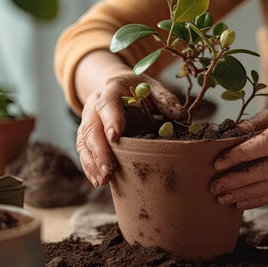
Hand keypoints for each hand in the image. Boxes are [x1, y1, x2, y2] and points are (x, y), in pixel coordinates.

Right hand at [76, 70, 186, 186]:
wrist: (117, 85)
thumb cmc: (137, 88)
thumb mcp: (153, 87)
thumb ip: (166, 100)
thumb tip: (183, 116)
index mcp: (112, 89)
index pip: (108, 103)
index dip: (111, 119)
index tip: (115, 136)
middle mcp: (95, 104)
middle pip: (92, 128)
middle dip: (99, 151)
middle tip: (108, 170)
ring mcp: (88, 120)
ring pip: (84, 142)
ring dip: (92, 163)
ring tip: (103, 180)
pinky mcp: (87, 134)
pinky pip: (84, 151)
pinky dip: (89, 167)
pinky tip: (99, 181)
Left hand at [210, 99, 267, 208]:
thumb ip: (252, 124)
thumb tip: (224, 139)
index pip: (265, 143)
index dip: (240, 155)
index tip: (218, 162)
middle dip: (238, 179)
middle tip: (215, 185)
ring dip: (245, 194)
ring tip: (223, 197)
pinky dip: (258, 200)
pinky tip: (240, 202)